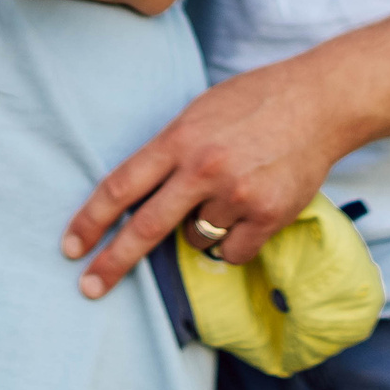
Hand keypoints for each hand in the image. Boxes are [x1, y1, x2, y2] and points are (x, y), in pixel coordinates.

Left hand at [60, 50, 349, 295]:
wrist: (318, 102)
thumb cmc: (253, 102)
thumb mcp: (198, 113)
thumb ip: (170, 151)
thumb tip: (139, 195)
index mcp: (179, 139)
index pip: (121, 186)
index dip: (91, 219)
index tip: (71, 246)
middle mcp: (203, 168)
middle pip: (145, 227)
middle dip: (113, 262)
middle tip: (88, 287)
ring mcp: (236, 194)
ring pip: (195, 237)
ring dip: (200, 227)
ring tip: (228, 191)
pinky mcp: (268, 215)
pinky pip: (231, 251)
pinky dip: (234, 240)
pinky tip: (251, 208)